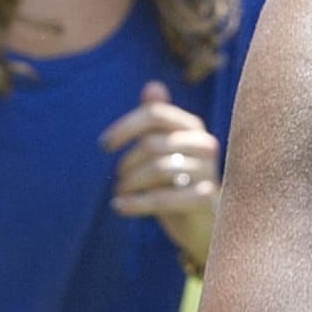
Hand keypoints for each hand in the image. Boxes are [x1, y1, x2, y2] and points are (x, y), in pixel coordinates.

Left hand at [103, 82, 219, 269]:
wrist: (205, 225)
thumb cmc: (180, 183)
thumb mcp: (166, 151)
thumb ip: (157, 122)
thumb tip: (152, 86)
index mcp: (192, 127)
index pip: (155, 114)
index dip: (125, 126)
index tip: (104, 144)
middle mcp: (204, 144)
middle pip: (152, 144)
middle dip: (127, 163)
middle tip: (117, 180)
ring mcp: (208, 172)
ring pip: (157, 170)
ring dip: (130, 183)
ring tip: (119, 193)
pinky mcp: (205, 200)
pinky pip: (163, 199)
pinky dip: (135, 203)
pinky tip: (119, 206)